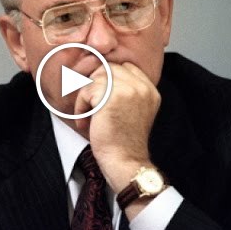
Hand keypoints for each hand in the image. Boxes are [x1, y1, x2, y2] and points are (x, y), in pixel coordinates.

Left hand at [73, 62, 160, 192]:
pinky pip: (87, 90)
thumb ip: (127, 92)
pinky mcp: (112, 97)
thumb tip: (102, 76)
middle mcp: (142, 87)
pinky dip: (80, 105)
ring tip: (87, 115)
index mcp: (150, 90)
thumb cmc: (124, 142)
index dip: (109, 78)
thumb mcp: (134, 111)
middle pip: (109, 68)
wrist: (126, 161)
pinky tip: (85, 120)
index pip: (126, 67)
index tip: (100, 95)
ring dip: (86, 96)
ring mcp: (129, 90)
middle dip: (95, 85)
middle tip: (91, 105)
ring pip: (96, 78)